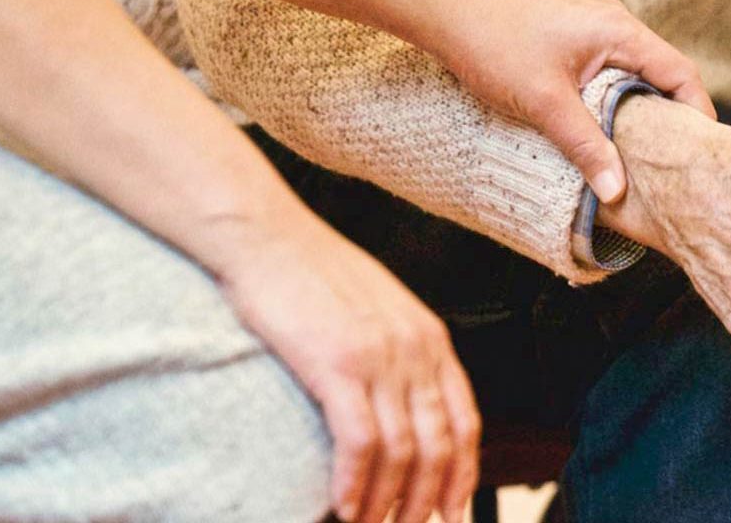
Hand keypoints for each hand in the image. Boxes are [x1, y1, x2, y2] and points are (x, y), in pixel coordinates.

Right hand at [206, 212, 479, 522]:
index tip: (451, 508)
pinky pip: (361, 442)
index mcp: (430, 338)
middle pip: (440, 445)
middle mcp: (416, 350)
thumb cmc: (309, 271)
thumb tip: (400, 400)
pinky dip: (356, 484)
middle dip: (427, 499)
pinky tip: (346, 506)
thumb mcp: (376, 308)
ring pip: (404, 451)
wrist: (265, 235)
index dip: (462, 473)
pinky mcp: (337, 365)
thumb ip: (398, 351)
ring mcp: (380, 357)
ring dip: (388, 502)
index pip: (465, 420)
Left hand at [412, 0, 716, 203]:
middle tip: (674, 164)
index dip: (697, 114)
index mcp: (620, 31)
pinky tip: (605, 131)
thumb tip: (617, 191)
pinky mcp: (575, 38)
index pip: (681, 73)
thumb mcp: (545, 104)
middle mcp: (615, 25)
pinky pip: (611, 72)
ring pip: (635, 76)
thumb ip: (586, 147)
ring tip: (642, 156)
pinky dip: (615, 101)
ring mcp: (594, 29)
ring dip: (640, 112)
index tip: (700, 154)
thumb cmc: (494, 46)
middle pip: (663, 75)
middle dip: (671, 119)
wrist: (447, 14)